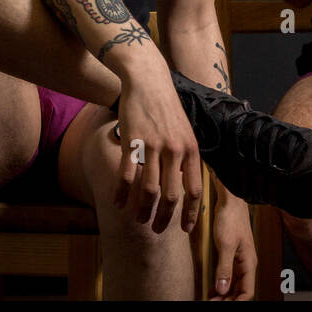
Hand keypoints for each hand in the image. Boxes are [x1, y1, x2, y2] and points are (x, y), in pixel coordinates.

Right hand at [112, 61, 203, 234]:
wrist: (148, 81)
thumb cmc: (166, 108)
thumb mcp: (185, 131)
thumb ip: (186, 156)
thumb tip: (183, 183)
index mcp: (191, 149)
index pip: (194, 189)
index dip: (191, 213)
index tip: (186, 229)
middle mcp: (175, 150)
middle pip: (171, 195)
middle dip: (165, 218)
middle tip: (159, 230)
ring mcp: (153, 147)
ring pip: (148, 190)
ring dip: (143, 210)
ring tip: (139, 220)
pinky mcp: (132, 142)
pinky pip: (126, 176)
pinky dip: (121, 194)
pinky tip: (118, 204)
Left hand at [209, 184, 256, 299]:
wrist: (230, 201)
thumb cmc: (231, 219)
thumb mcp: (225, 245)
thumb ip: (224, 268)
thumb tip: (222, 289)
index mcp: (249, 263)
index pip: (247, 292)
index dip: (236, 302)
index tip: (219, 305)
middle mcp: (246, 264)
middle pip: (240, 291)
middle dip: (228, 300)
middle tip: (211, 303)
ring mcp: (240, 260)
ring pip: (234, 284)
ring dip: (224, 294)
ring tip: (211, 299)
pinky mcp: (232, 255)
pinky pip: (229, 276)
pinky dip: (222, 285)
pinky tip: (212, 289)